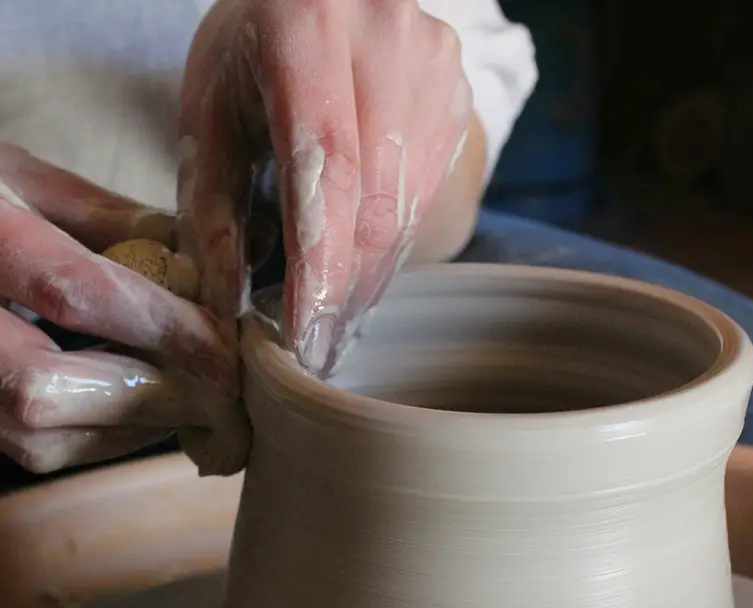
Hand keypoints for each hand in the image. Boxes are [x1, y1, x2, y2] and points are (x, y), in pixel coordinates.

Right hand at [0, 145, 236, 473]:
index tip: (225, 350)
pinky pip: (37, 451)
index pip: (75, 291)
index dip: (162, 327)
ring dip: (134, 426)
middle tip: (219, 390)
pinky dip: (105, 437)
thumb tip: (205, 268)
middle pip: (44, 387)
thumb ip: (113, 222)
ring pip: (39, 439)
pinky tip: (142, 407)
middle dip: (149, 395)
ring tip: (188, 398)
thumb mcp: (26, 184)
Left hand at [179, 0, 471, 374]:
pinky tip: (364, 262)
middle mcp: (385, 34)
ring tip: (339, 313)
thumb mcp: (210, 112)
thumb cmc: (252, 53)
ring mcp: (432, 62)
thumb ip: (212, 204)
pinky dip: (393, 240)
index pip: (326, 166)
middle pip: (376, 198)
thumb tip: (230, 299)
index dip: (319, 265)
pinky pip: (426, 191)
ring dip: (371, 274)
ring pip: (408, 205)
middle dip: (347, 287)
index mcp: (307, 23)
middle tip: (321, 344)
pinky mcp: (455, 91)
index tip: (306, 336)